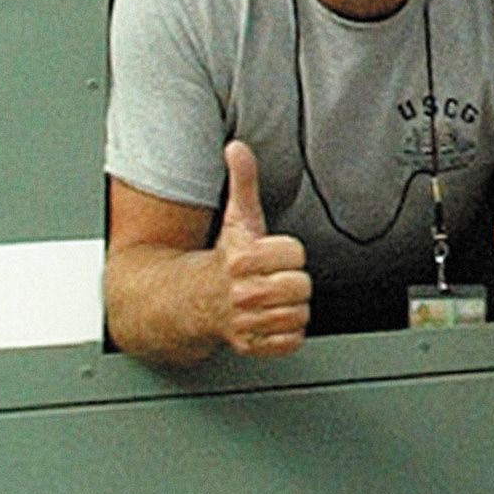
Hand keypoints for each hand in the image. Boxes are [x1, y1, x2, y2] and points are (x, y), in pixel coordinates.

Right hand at [210, 140, 310, 356]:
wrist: (193, 299)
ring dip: (291, 307)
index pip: (295, 253)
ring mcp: (245, 322)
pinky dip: (288, 334)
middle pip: (300, 286)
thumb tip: (237, 147)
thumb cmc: (224, 256)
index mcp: (242, 258)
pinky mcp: (250, 345)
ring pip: (299, 314)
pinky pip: (292, 341)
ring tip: (274, 297)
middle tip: (275, 276)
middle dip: (292, 280)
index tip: (273, 253)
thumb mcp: (236, 216)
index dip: (288, 252)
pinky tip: (273, 318)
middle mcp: (242, 292)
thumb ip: (242, 179)